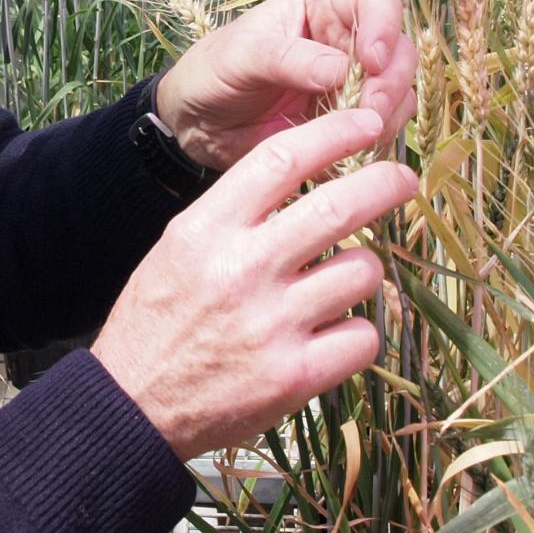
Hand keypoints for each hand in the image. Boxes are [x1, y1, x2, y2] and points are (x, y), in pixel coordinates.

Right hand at [91, 106, 417, 459]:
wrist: (132, 407)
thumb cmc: (159, 321)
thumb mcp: (179, 248)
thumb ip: (234, 213)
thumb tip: (306, 175)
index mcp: (206, 229)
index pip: (282, 158)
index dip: (335, 134)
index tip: (366, 125)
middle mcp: (241, 269)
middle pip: (338, 206)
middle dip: (384, 183)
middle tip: (402, 178)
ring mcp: (272, 324)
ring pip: (362, 271)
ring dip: (363, 270)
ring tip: (342, 281)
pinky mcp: (295, 376)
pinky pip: (363, 336)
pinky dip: (357, 333)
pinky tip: (334, 334)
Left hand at [153, 0, 416, 174]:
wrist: (196, 123)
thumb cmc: (212, 71)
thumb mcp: (242, 56)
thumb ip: (289, 58)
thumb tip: (341, 70)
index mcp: (322, 6)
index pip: (376, 1)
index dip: (384, 28)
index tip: (371, 62)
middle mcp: (345, 41)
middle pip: (398, 53)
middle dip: (389, 84)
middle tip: (368, 113)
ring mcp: (351, 84)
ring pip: (398, 96)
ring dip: (384, 119)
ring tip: (351, 137)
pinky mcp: (347, 124)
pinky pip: (380, 134)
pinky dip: (370, 146)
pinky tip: (344, 156)